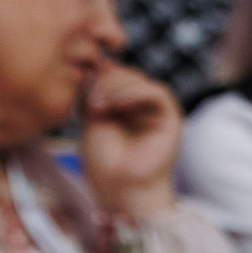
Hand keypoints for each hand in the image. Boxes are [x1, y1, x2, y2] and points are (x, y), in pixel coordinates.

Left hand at [79, 61, 181, 222]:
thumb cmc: (104, 164)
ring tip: (99, 107)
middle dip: (104, 83)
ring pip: (138, 80)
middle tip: (90, 103)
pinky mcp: (171, 117)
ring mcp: (156, 110)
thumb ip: (97, 92)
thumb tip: (100, 61)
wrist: (120, 191)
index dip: (96, 78)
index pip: (111, 75)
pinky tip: (117, 106)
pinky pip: (155, 92)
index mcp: (122, 105)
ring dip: (116, 89)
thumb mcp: (93, 120)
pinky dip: (135, 93)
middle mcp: (141, 105)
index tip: (81, 94)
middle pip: (124, 74)